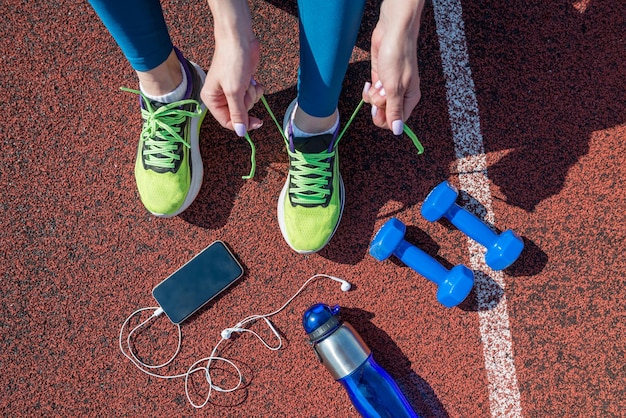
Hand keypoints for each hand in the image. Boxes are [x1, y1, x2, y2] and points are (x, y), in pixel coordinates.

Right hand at [202, 0, 263, 136]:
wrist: (239, 38)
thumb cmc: (232, 62)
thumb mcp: (234, 92)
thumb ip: (238, 114)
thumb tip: (240, 133)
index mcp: (212, 99)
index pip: (227, 121)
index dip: (242, 124)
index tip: (257, 123)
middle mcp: (220, 96)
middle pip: (240, 113)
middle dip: (247, 101)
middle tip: (244, 88)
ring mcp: (232, 89)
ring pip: (248, 104)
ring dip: (252, 94)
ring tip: (247, 80)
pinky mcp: (243, 83)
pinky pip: (253, 94)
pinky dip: (256, 88)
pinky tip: (252, 78)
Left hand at [363, 0, 423, 134]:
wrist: (392, 32)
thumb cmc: (398, 57)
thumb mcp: (395, 87)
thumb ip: (395, 111)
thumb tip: (398, 131)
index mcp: (410, 99)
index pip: (396, 121)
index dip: (385, 118)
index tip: (380, 108)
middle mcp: (400, 95)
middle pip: (385, 113)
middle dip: (378, 104)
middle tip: (381, 90)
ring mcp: (389, 87)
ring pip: (376, 104)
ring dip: (373, 95)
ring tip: (379, 82)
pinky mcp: (379, 79)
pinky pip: (371, 94)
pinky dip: (369, 90)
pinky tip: (371, 82)